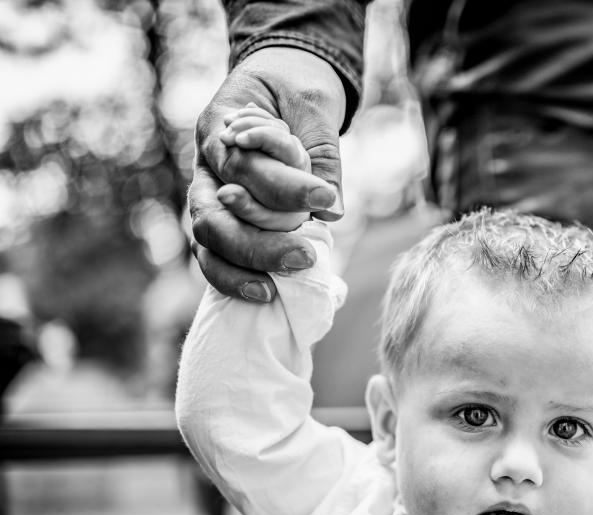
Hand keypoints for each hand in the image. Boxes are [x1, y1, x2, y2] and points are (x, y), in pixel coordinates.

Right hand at [189, 47, 346, 301]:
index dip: (284, 187)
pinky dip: (234, 278)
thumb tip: (331, 211)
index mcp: (218, 127)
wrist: (281, 83)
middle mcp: (204, 165)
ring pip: (207, 239)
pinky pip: (214, 256)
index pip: (244, 167)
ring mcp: (206, 195)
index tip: (326, 196)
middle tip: (308, 254)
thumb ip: (320, 157)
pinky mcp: (218, 221)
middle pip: (213, 213)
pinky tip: (265, 295)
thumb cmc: (297, 93)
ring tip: (282, 285)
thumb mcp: (314, 110)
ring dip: (245, 264)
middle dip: (259, 240)